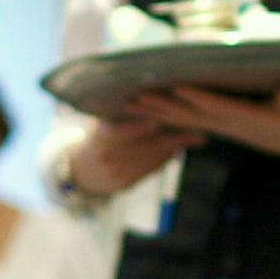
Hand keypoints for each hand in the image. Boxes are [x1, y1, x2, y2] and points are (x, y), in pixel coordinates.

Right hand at [68, 117, 202, 197]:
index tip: (161, 119)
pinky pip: (150, 169)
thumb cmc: (98, 137)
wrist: (81, 170)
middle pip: (144, 146)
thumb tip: (150, 95)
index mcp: (99, 137)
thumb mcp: (103, 122)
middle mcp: (106, 156)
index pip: (120, 132)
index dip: (140, 127)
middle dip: (172, 136)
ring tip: (198, 136)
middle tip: (197, 126)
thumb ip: (121, 113)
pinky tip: (181, 148)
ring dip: (175, 147)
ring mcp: (115, 172)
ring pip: (151, 158)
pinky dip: (166, 157)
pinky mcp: (124, 184)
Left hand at [127, 83, 279, 160]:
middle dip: (163, 107)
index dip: (198, 98)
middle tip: (135, 97)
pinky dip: (165, 116)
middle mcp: (226, 124)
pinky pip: (185, 122)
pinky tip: (147, 111)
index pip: (217, 107)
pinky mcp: (218, 124)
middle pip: (190, 115)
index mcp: (245, 119)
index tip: (178, 87)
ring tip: (130, 103)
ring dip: (156, 112)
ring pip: (182, 119)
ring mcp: (220, 126)